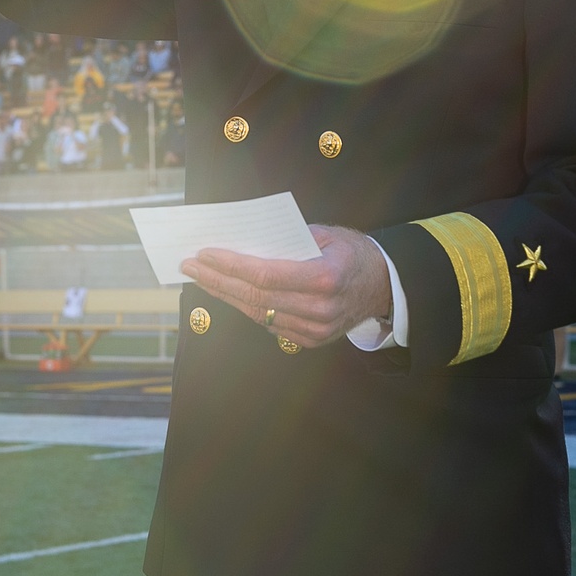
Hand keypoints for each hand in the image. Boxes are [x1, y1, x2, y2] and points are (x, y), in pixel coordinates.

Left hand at [181, 224, 390, 348]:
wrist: (385, 286)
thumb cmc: (353, 252)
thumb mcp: (327, 234)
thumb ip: (289, 238)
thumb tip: (245, 239)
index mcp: (324, 278)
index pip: (264, 274)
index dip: (230, 265)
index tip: (204, 253)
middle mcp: (319, 308)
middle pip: (255, 296)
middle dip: (217, 280)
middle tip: (190, 265)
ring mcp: (315, 329)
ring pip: (258, 313)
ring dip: (225, 295)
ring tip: (201, 278)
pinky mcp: (311, 340)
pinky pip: (269, 323)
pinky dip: (246, 307)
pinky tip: (228, 293)